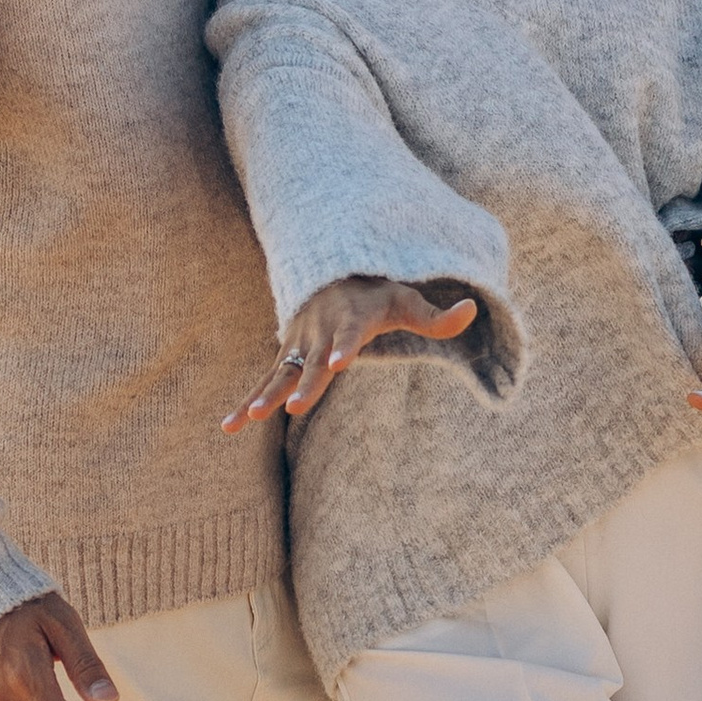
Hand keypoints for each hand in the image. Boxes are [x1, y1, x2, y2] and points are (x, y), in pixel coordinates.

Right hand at [222, 273, 478, 430]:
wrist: (334, 274)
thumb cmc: (377, 294)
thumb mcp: (408, 301)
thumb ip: (438, 316)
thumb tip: (473, 310)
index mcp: (351, 319)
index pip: (349, 334)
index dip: (343, 346)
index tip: (338, 362)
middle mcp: (320, 333)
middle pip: (311, 362)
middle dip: (303, 383)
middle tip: (292, 407)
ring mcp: (300, 345)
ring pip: (280, 374)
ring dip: (263, 395)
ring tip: (246, 420)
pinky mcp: (286, 357)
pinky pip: (265, 381)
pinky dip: (246, 401)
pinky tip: (228, 426)